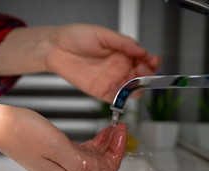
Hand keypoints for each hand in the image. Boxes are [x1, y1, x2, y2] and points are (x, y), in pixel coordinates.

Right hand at [0, 97, 126, 170]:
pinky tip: (100, 134)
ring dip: (105, 145)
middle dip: (113, 149)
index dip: (116, 155)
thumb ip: (83, 165)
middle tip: (120, 128)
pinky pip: (83, 154)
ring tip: (113, 127)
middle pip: (100, 169)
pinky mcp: (58, 158)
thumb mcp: (57, 147)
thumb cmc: (22, 132)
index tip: (121, 134)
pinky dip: (95, 144)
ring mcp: (61, 169)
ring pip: (93, 161)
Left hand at [44, 24, 160, 101]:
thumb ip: (123, 43)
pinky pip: (116, 98)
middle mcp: (121, 68)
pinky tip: (115, 87)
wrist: (56, 48)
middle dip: (147, 76)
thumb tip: (142, 50)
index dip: (152, 62)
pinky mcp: (102, 91)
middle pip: (142, 77)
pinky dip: (119, 96)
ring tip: (131, 80)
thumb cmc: (76, 36)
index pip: (145, 60)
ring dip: (136, 87)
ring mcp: (112, 80)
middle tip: (142, 71)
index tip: (152, 61)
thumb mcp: (103, 35)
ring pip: (132, 90)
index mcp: (124, 53)